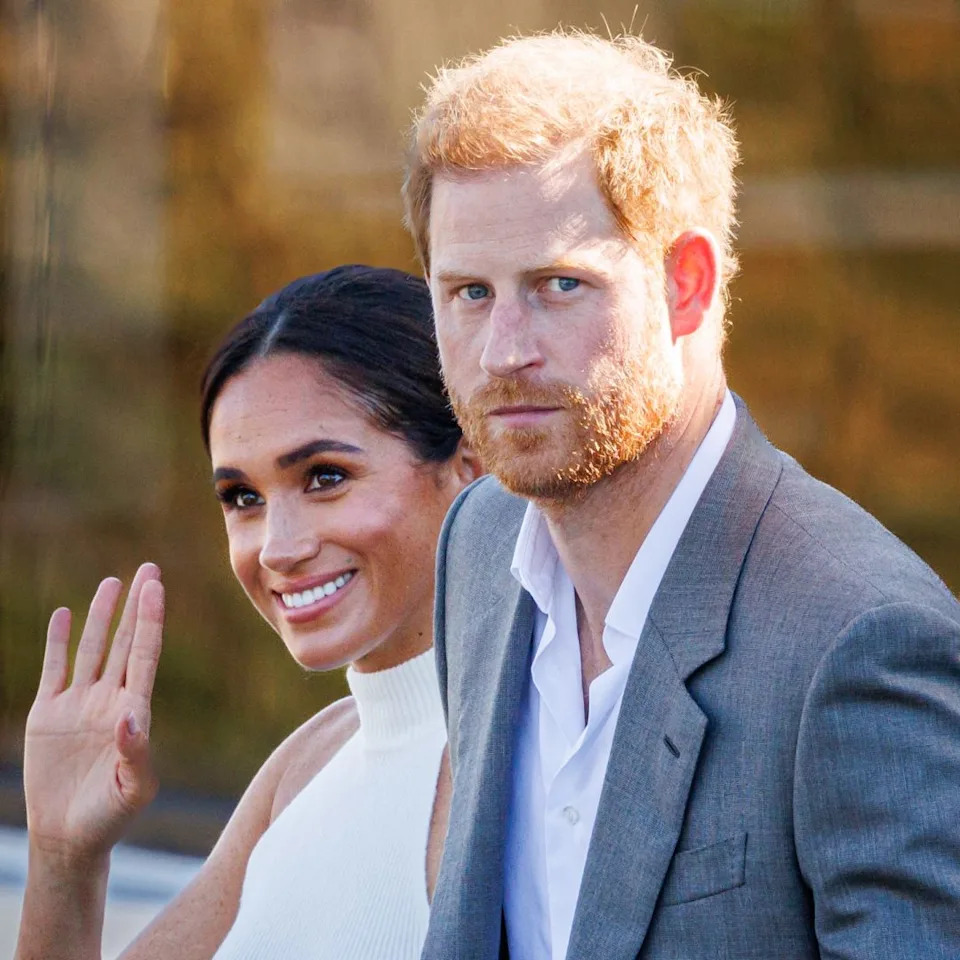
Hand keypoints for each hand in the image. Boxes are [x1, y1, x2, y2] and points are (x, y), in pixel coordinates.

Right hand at [24, 563, 164, 862]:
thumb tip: (131, 718)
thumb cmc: (110, 816)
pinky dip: (58, 641)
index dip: (150, 619)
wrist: (69, 837)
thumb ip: (136, 753)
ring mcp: (79, 704)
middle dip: (135, 606)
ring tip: (111, 582)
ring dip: (100, 616)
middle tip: (148, 569)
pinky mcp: (49, 714)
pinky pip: (55, 669)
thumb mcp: (133, 788)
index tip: (155, 587)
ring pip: (91, 649)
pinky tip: (65, 614)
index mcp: (135, 710)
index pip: (144, 653)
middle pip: (124, 641)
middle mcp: (109, 699)